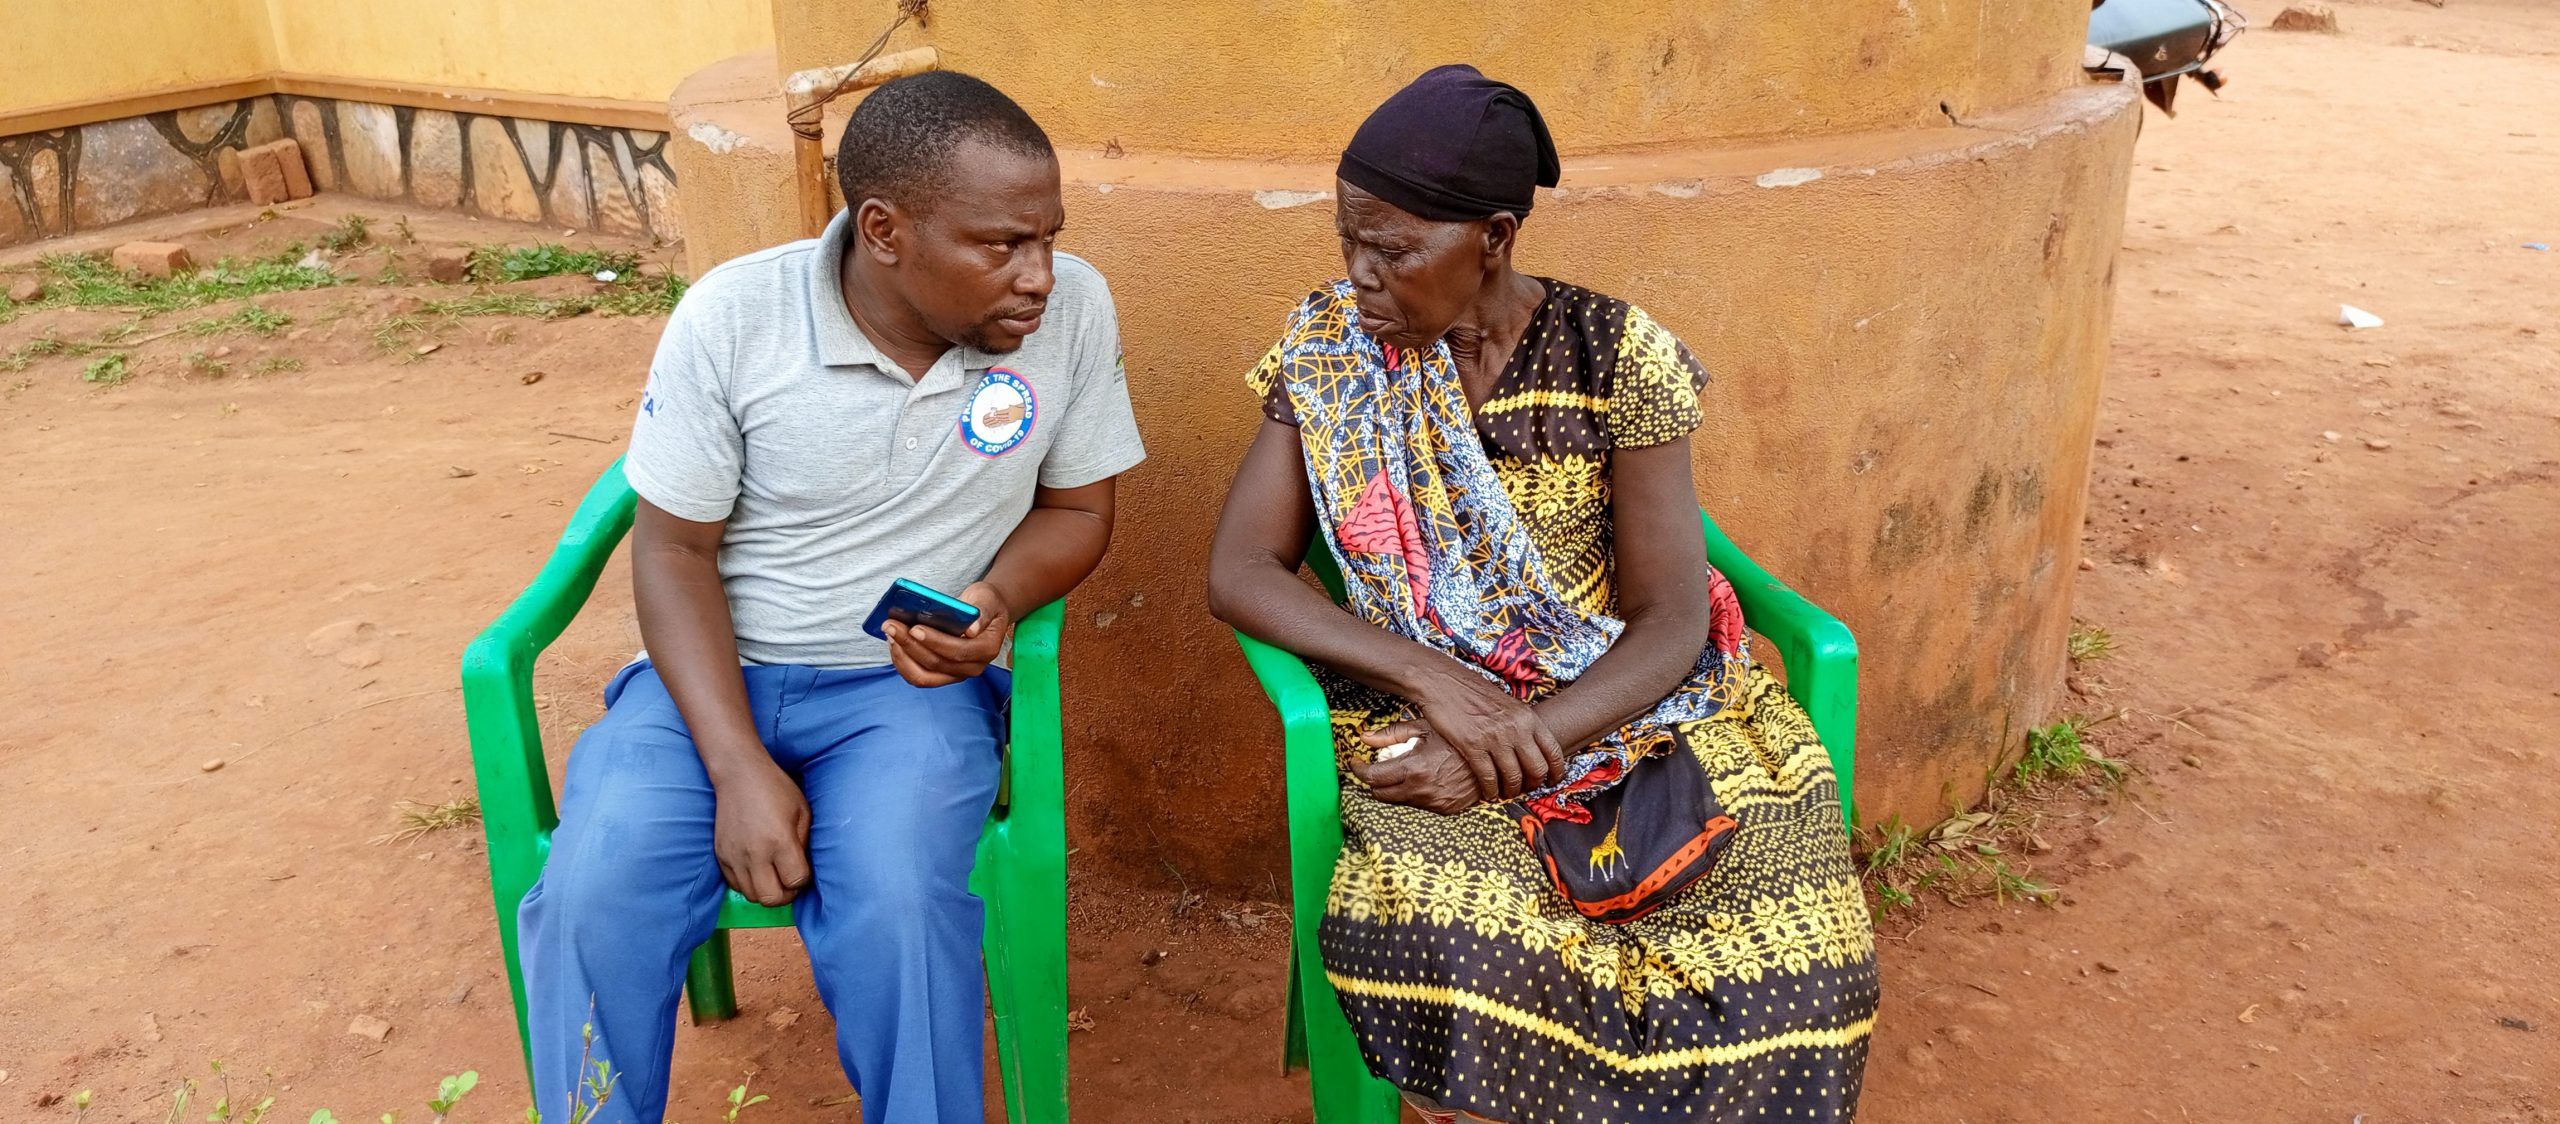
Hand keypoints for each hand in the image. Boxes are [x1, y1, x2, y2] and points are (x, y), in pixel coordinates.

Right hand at [710, 758, 809, 906]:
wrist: (739, 774)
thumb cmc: (776, 789)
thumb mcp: (802, 811)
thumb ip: (804, 843)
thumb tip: (803, 868)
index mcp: (780, 841)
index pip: (795, 881)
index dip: (803, 881)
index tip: (802, 870)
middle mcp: (755, 853)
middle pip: (771, 898)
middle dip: (785, 894)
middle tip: (788, 881)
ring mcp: (735, 856)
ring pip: (752, 896)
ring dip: (765, 891)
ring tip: (772, 875)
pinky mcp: (721, 855)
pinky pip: (735, 884)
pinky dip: (748, 883)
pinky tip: (756, 868)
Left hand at [885, 581, 1012, 687]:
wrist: (982, 614)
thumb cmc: (984, 604)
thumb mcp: (987, 599)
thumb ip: (983, 612)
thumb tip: (971, 629)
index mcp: (986, 650)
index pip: (958, 651)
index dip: (935, 641)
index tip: (914, 628)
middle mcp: (972, 667)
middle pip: (936, 663)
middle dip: (910, 644)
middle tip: (891, 625)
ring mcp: (955, 674)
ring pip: (923, 676)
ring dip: (902, 656)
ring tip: (890, 634)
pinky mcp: (940, 675)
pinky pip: (917, 675)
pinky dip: (902, 661)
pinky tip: (893, 642)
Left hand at [1351, 726, 1482, 814]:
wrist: (1494, 754)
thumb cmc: (1460, 735)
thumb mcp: (1426, 728)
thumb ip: (1392, 734)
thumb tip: (1364, 737)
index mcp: (1414, 768)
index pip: (1372, 777)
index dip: (1359, 769)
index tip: (1355, 763)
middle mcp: (1422, 789)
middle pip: (1380, 794)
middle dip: (1374, 781)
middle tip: (1376, 767)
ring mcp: (1435, 802)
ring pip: (1398, 801)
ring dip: (1394, 788)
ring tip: (1403, 770)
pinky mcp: (1446, 809)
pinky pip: (1419, 806)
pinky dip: (1414, 794)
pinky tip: (1422, 779)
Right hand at [1404, 667, 1566, 800]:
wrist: (1442, 681)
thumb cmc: (1473, 691)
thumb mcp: (1506, 703)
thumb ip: (1520, 723)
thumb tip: (1529, 743)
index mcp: (1527, 717)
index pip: (1553, 751)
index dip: (1556, 772)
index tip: (1552, 781)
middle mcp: (1516, 728)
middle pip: (1536, 769)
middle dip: (1532, 784)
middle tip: (1525, 789)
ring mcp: (1495, 737)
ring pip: (1513, 777)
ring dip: (1510, 791)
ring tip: (1505, 794)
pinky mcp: (1472, 745)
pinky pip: (1488, 777)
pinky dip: (1490, 790)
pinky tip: (1488, 793)